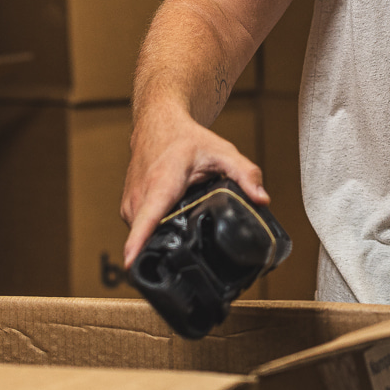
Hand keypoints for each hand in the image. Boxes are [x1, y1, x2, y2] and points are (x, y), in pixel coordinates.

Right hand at [119, 108, 267, 266]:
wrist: (157, 123)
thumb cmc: (186, 138)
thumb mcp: (222, 151)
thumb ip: (245, 174)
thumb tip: (262, 199)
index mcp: (161, 185)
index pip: (146, 220)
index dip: (138, 244)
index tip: (131, 266)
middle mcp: (139, 197)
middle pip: (148, 237)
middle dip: (169, 251)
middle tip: (195, 249)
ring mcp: (129, 205)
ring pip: (144, 235)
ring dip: (162, 238)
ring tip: (183, 226)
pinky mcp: (126, 209)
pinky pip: (139, 230)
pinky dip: (155, 230)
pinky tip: (171, 220)